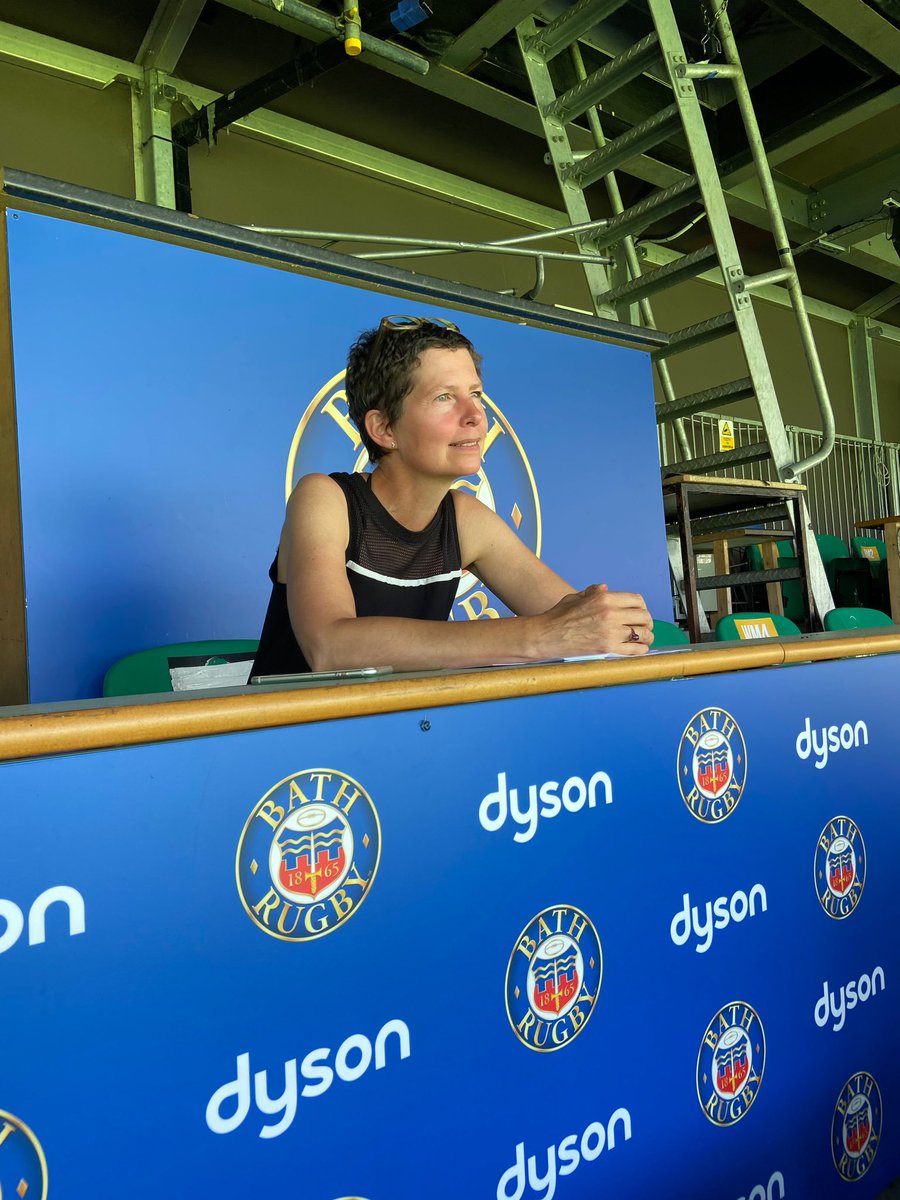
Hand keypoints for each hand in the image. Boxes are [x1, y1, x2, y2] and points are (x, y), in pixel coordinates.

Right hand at [536, 584, 653, 657]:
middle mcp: (610, 613)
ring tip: (645, 639)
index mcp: (604, 598)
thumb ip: (593, 592)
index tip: (640, 612)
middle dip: (646, 621)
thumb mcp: (575, 597)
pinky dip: (641, 650)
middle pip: (643, 616)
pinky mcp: (608, 648)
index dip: (642, 606)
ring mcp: (610, 631)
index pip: (636, 600)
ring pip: (643, 633)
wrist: (546, 636)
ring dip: (647, 636)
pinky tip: (639, 649)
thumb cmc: (557, 617)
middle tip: (644, 626)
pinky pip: (634, 650)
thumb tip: (605, 588)